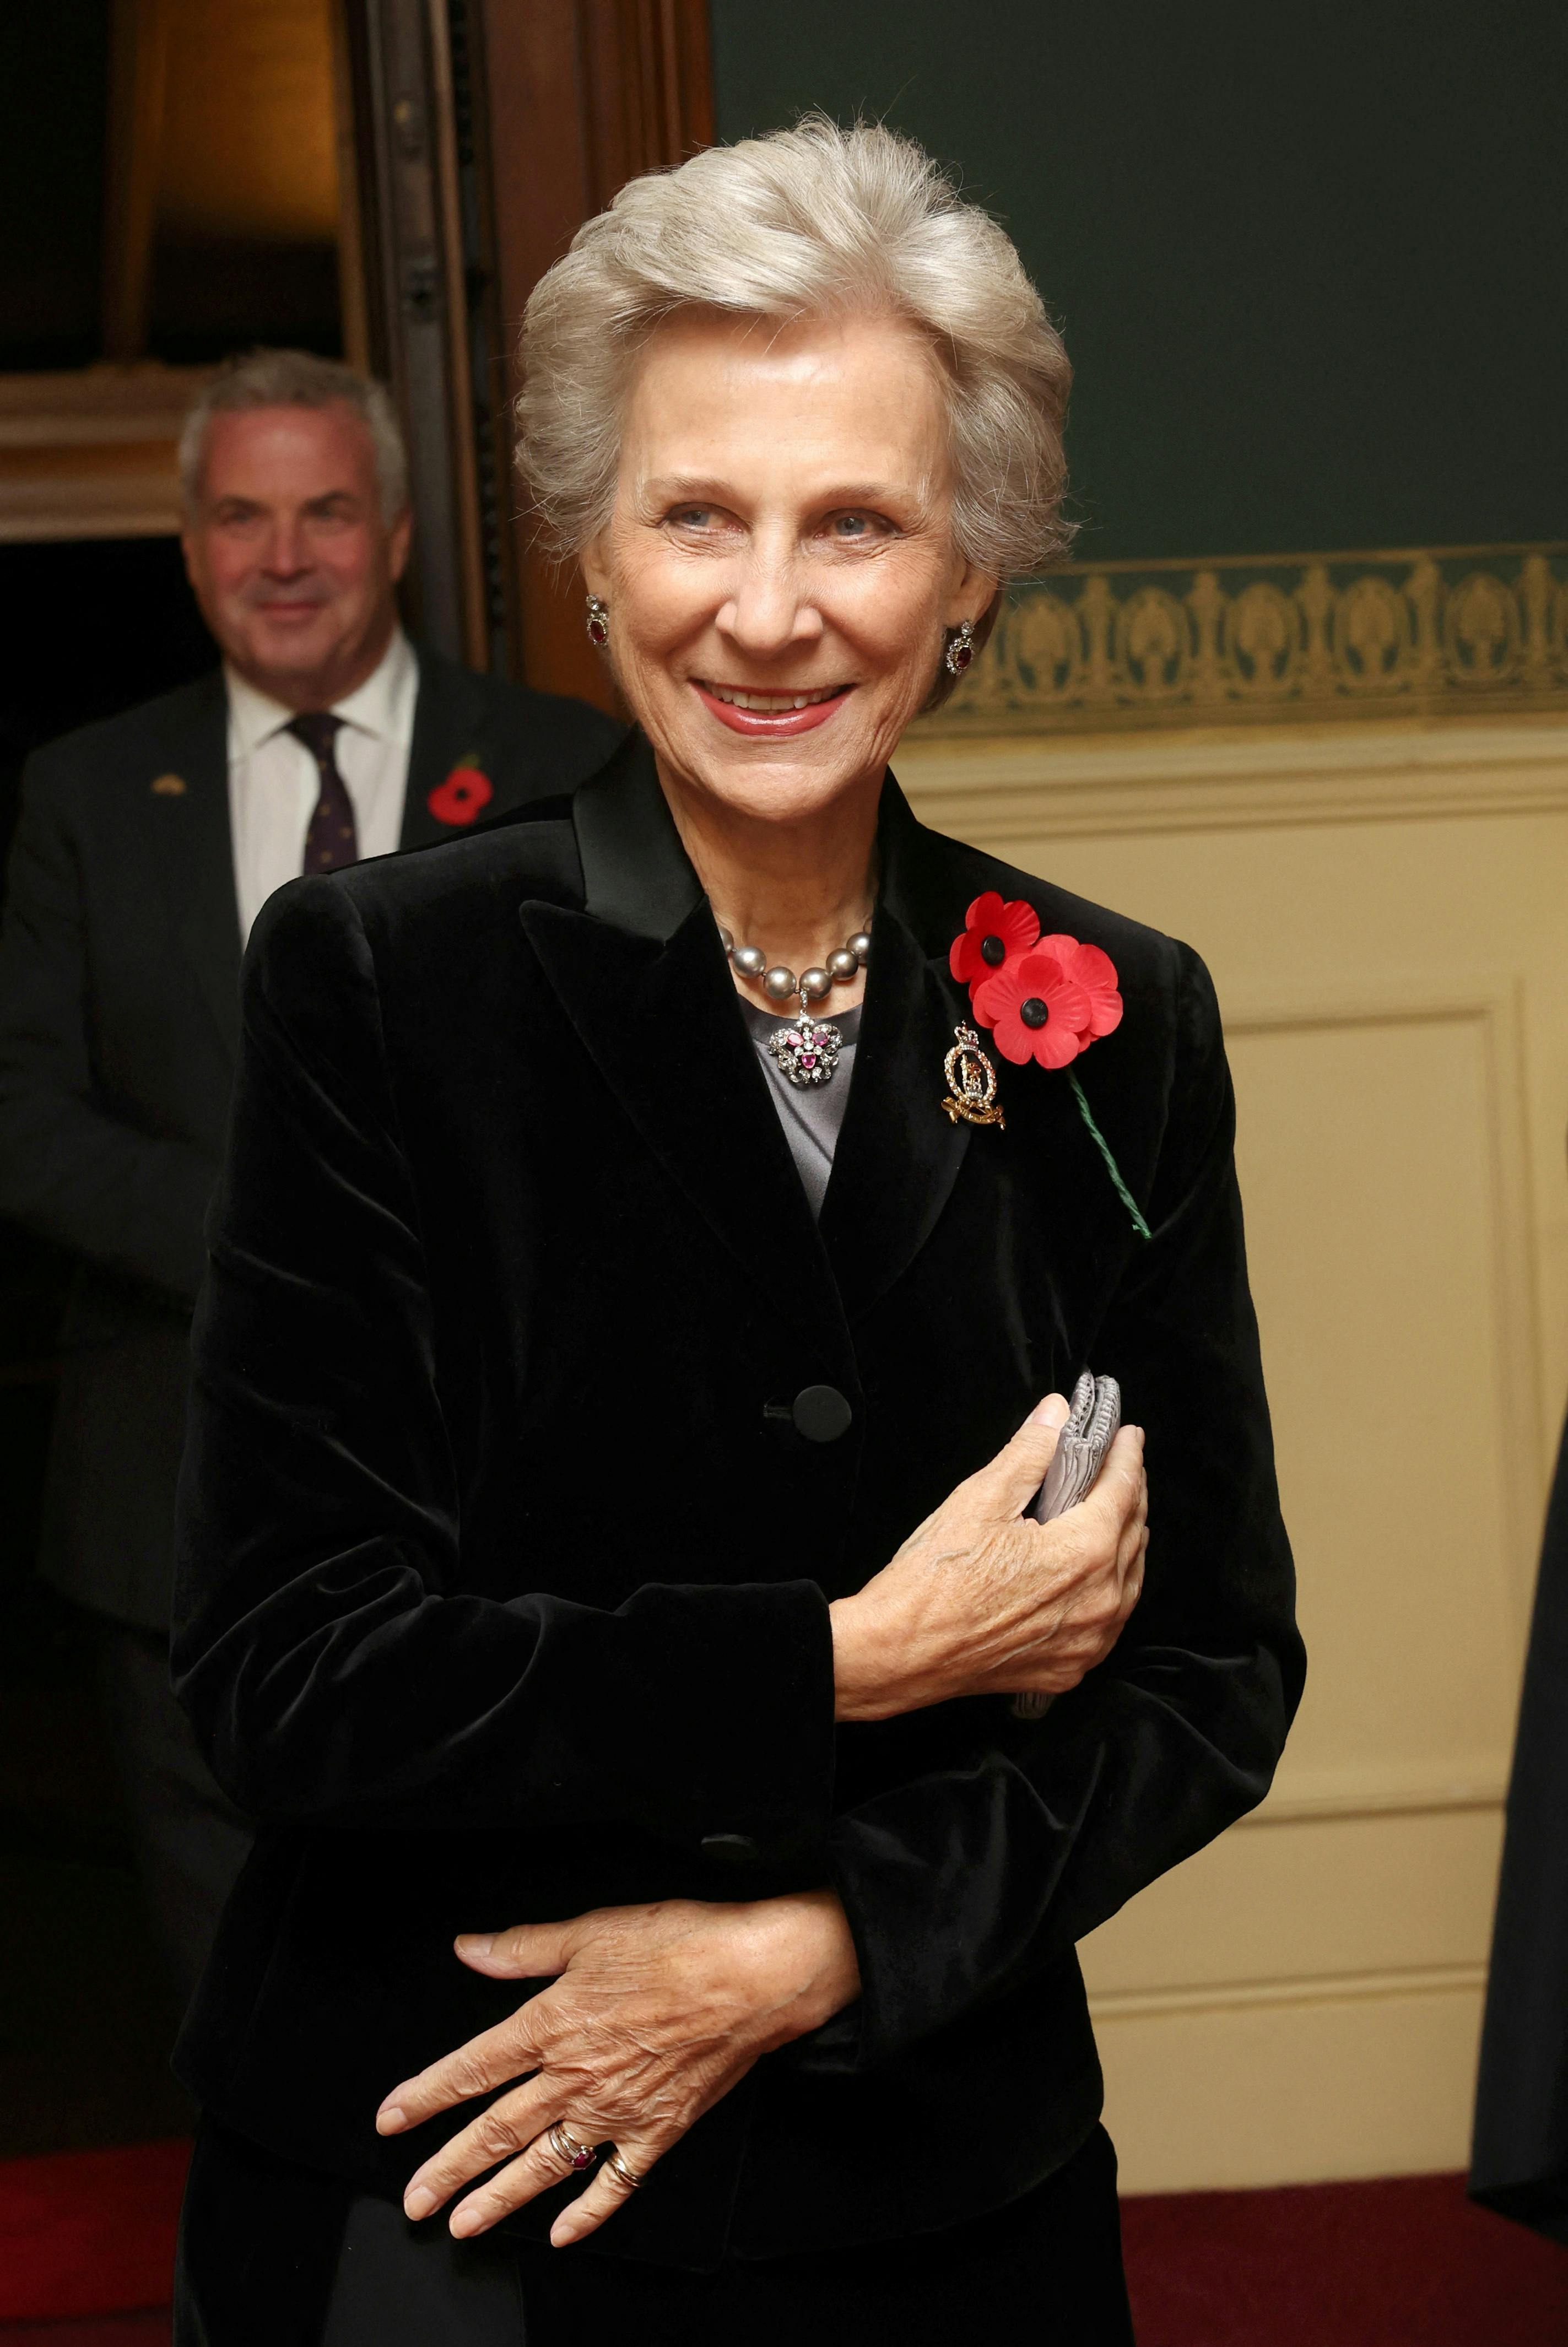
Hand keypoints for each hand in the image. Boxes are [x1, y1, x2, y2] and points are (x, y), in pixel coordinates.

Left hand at [375, 1891, 859, 2246]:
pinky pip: (614, 2185)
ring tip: (462, 2224)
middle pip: (497, 2130)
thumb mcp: (592, 1931)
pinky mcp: (657, 2131)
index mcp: (553, 2024)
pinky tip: (560, 2233)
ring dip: (498, 2199)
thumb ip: (524, 1947)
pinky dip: (585, 2213)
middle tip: (414, 2201)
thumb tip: (470, 1948)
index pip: (472, 2068)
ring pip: (543, 2166)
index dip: (425, 2096)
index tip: (391, 2120)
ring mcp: (616, 2111)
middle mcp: (575, 2076)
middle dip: (448, 2168)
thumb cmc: (680, 1944)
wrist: (754, 1977)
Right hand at [831, 1395, 1147, 1720]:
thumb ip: (1029, 1452)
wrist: (901, 1652)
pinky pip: (1110, 1621)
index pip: (1124, 1490)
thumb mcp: (980, 1500)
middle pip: (1134, 1532)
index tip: (1127, 1436)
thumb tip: (1054, 1415)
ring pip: (1129, 1579)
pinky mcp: (1070, 1667)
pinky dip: (1110, 1588)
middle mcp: (1098, 1602)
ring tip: (1111, 1512)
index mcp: (1082, 1555)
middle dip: (1130, 1492)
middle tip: (1119, 1465)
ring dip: (1125, 1540)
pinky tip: (1093, 1572)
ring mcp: (1087, 1641)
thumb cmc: (933, 1584)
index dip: (1127, 1456)